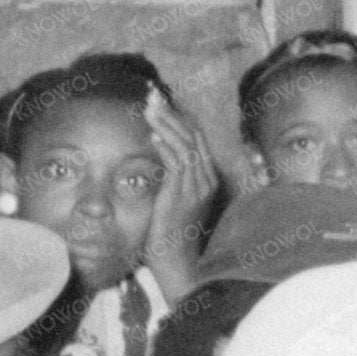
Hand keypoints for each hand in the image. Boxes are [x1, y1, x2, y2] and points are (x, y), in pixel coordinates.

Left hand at [138, 88, 219, 286]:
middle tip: (153, 97)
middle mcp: (206, 179)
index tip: (162, 104)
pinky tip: (153, 136)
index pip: (195, 139)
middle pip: (192, 137)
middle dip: (172, 114)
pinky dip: (166, 147)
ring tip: (150, 110)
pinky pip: (178, 163)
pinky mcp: (184, 193)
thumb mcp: (174, 198)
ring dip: (166, 126)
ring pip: (185, 146)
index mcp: (206, 178)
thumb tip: (158, 151)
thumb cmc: (170, 232)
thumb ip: (172, 176)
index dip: (179, 119)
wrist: (176, 258)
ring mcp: (197, 186)